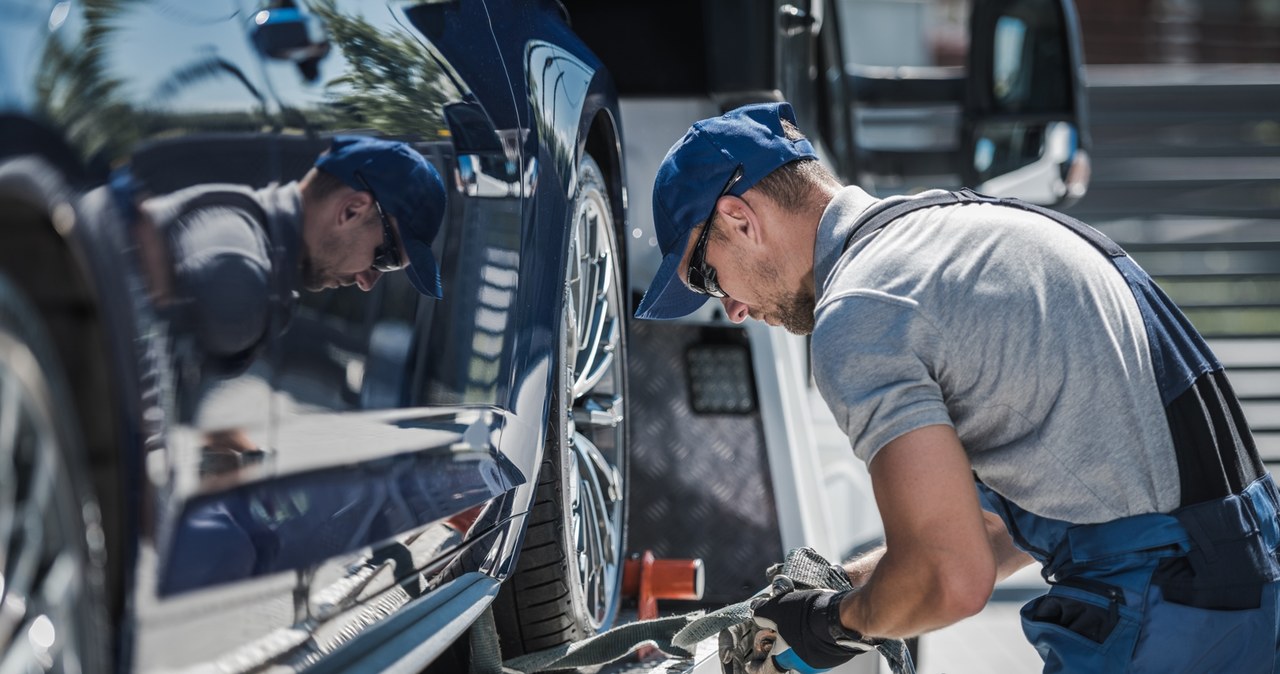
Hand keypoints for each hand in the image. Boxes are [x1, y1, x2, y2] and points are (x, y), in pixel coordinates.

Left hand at [750, 580, 877, 669]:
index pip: (764, 669)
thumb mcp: (775, 609)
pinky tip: (817, 623)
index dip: (756, 667)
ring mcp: (820, 662)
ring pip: (804, 652)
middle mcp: (802, 665)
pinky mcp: (835, 655)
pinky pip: (820, 648)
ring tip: (802, 621)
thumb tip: (757, 613)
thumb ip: (763, 614)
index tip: (751, 665)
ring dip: (801, 640)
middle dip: (783, 646)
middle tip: (782, 632)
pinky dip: (816, 638)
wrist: (839, 617)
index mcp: (784, 658)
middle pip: (787, 658)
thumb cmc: (806, 616)